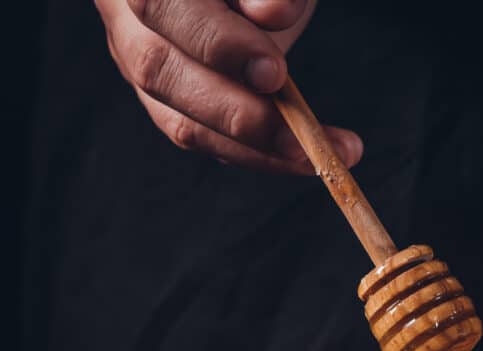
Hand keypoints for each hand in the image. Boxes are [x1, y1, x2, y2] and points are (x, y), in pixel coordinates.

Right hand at [94, 0, 362, 172]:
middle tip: (301, 135)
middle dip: (237, 111)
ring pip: (179, 121)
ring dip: (254, 148)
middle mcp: (120, 14)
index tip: (275, 73)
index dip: (218, 44)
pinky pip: (202, 137)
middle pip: (160, 72)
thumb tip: (273, 12)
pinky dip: (253, 152)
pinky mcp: (161, 99)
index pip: (158, 4)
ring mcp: (133, 58)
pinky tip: (298, 156)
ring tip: (315, 155)